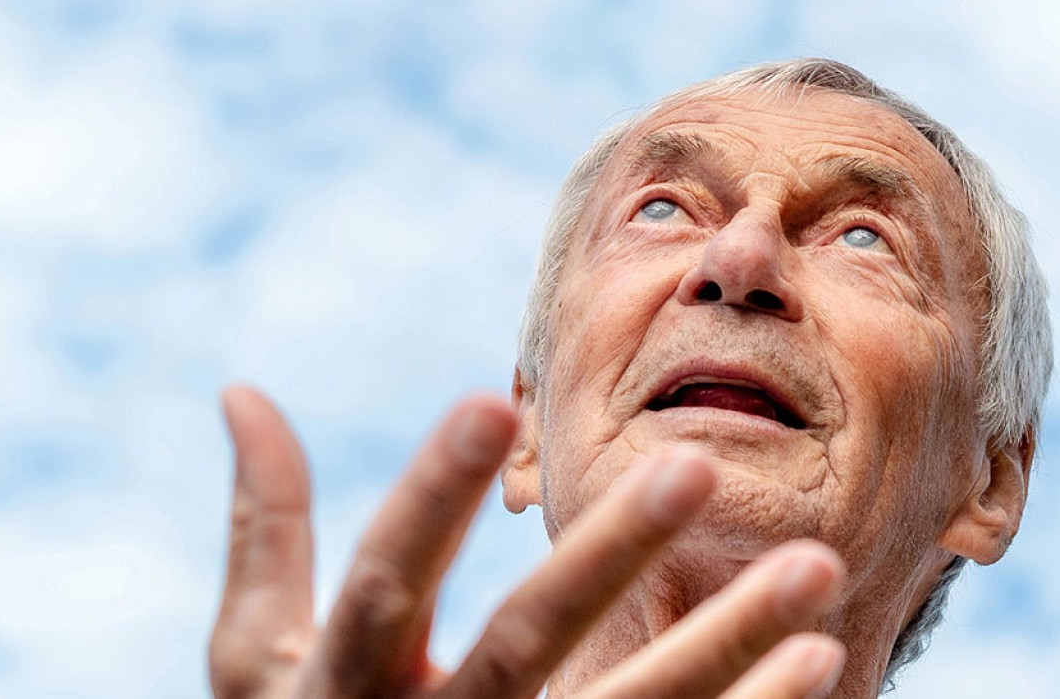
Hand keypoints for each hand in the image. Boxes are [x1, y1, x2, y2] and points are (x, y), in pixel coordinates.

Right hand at [212, 386, 846, 698]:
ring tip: (815, 567)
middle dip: (608, 554)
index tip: (492, 398)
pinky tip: (817, 657)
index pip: (386, 580)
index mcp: (342, 687)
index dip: (430, 494)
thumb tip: (241, 389)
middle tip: (695, 464)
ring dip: (726, 642)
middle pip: (526, 644)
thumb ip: (265, 532)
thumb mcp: (258, 665)